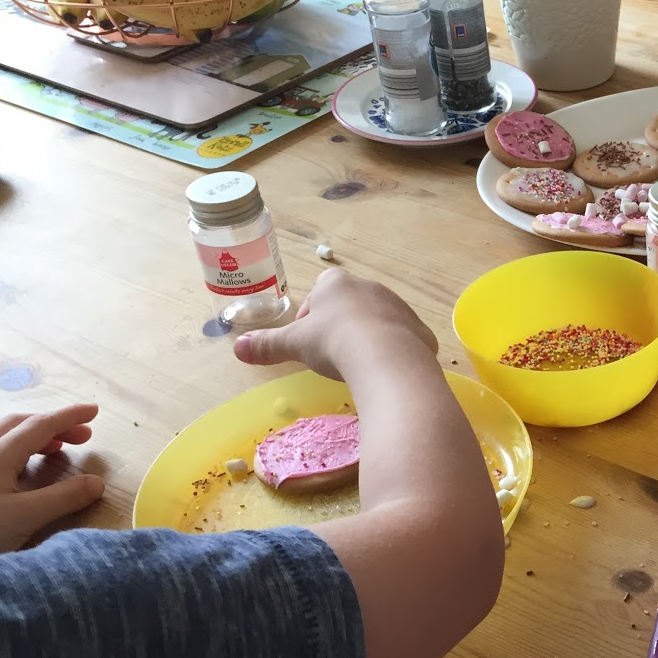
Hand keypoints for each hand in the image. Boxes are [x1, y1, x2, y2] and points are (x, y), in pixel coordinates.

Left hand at [0, 405, 105, 564]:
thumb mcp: (23, 518)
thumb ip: (63, 498)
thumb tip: (97, 482)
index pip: (40, 425)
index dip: (69, 416)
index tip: (95, 411)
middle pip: (17, 424)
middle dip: (52, 425)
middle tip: (79, 438)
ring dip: (28, 434)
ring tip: (48, 449)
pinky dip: (6, 447)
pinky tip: (7, 466)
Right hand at [233, 267, 436, 378]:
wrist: (386, 357)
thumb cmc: (333, 342)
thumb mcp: (294, 344)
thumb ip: (267, 345)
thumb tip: (237, 348)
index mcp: (337, 284)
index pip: (320, 292)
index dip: (311, 316)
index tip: (309, 340)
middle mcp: (371, 288)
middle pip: (350, 306)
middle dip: (341, 328)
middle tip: (332, 356)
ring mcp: (400, 307)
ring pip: (379, 321)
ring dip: (369, 339)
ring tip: (359, 367)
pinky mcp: (420, 330)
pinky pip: (404, 340)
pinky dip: (394, 354)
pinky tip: (386, 373)